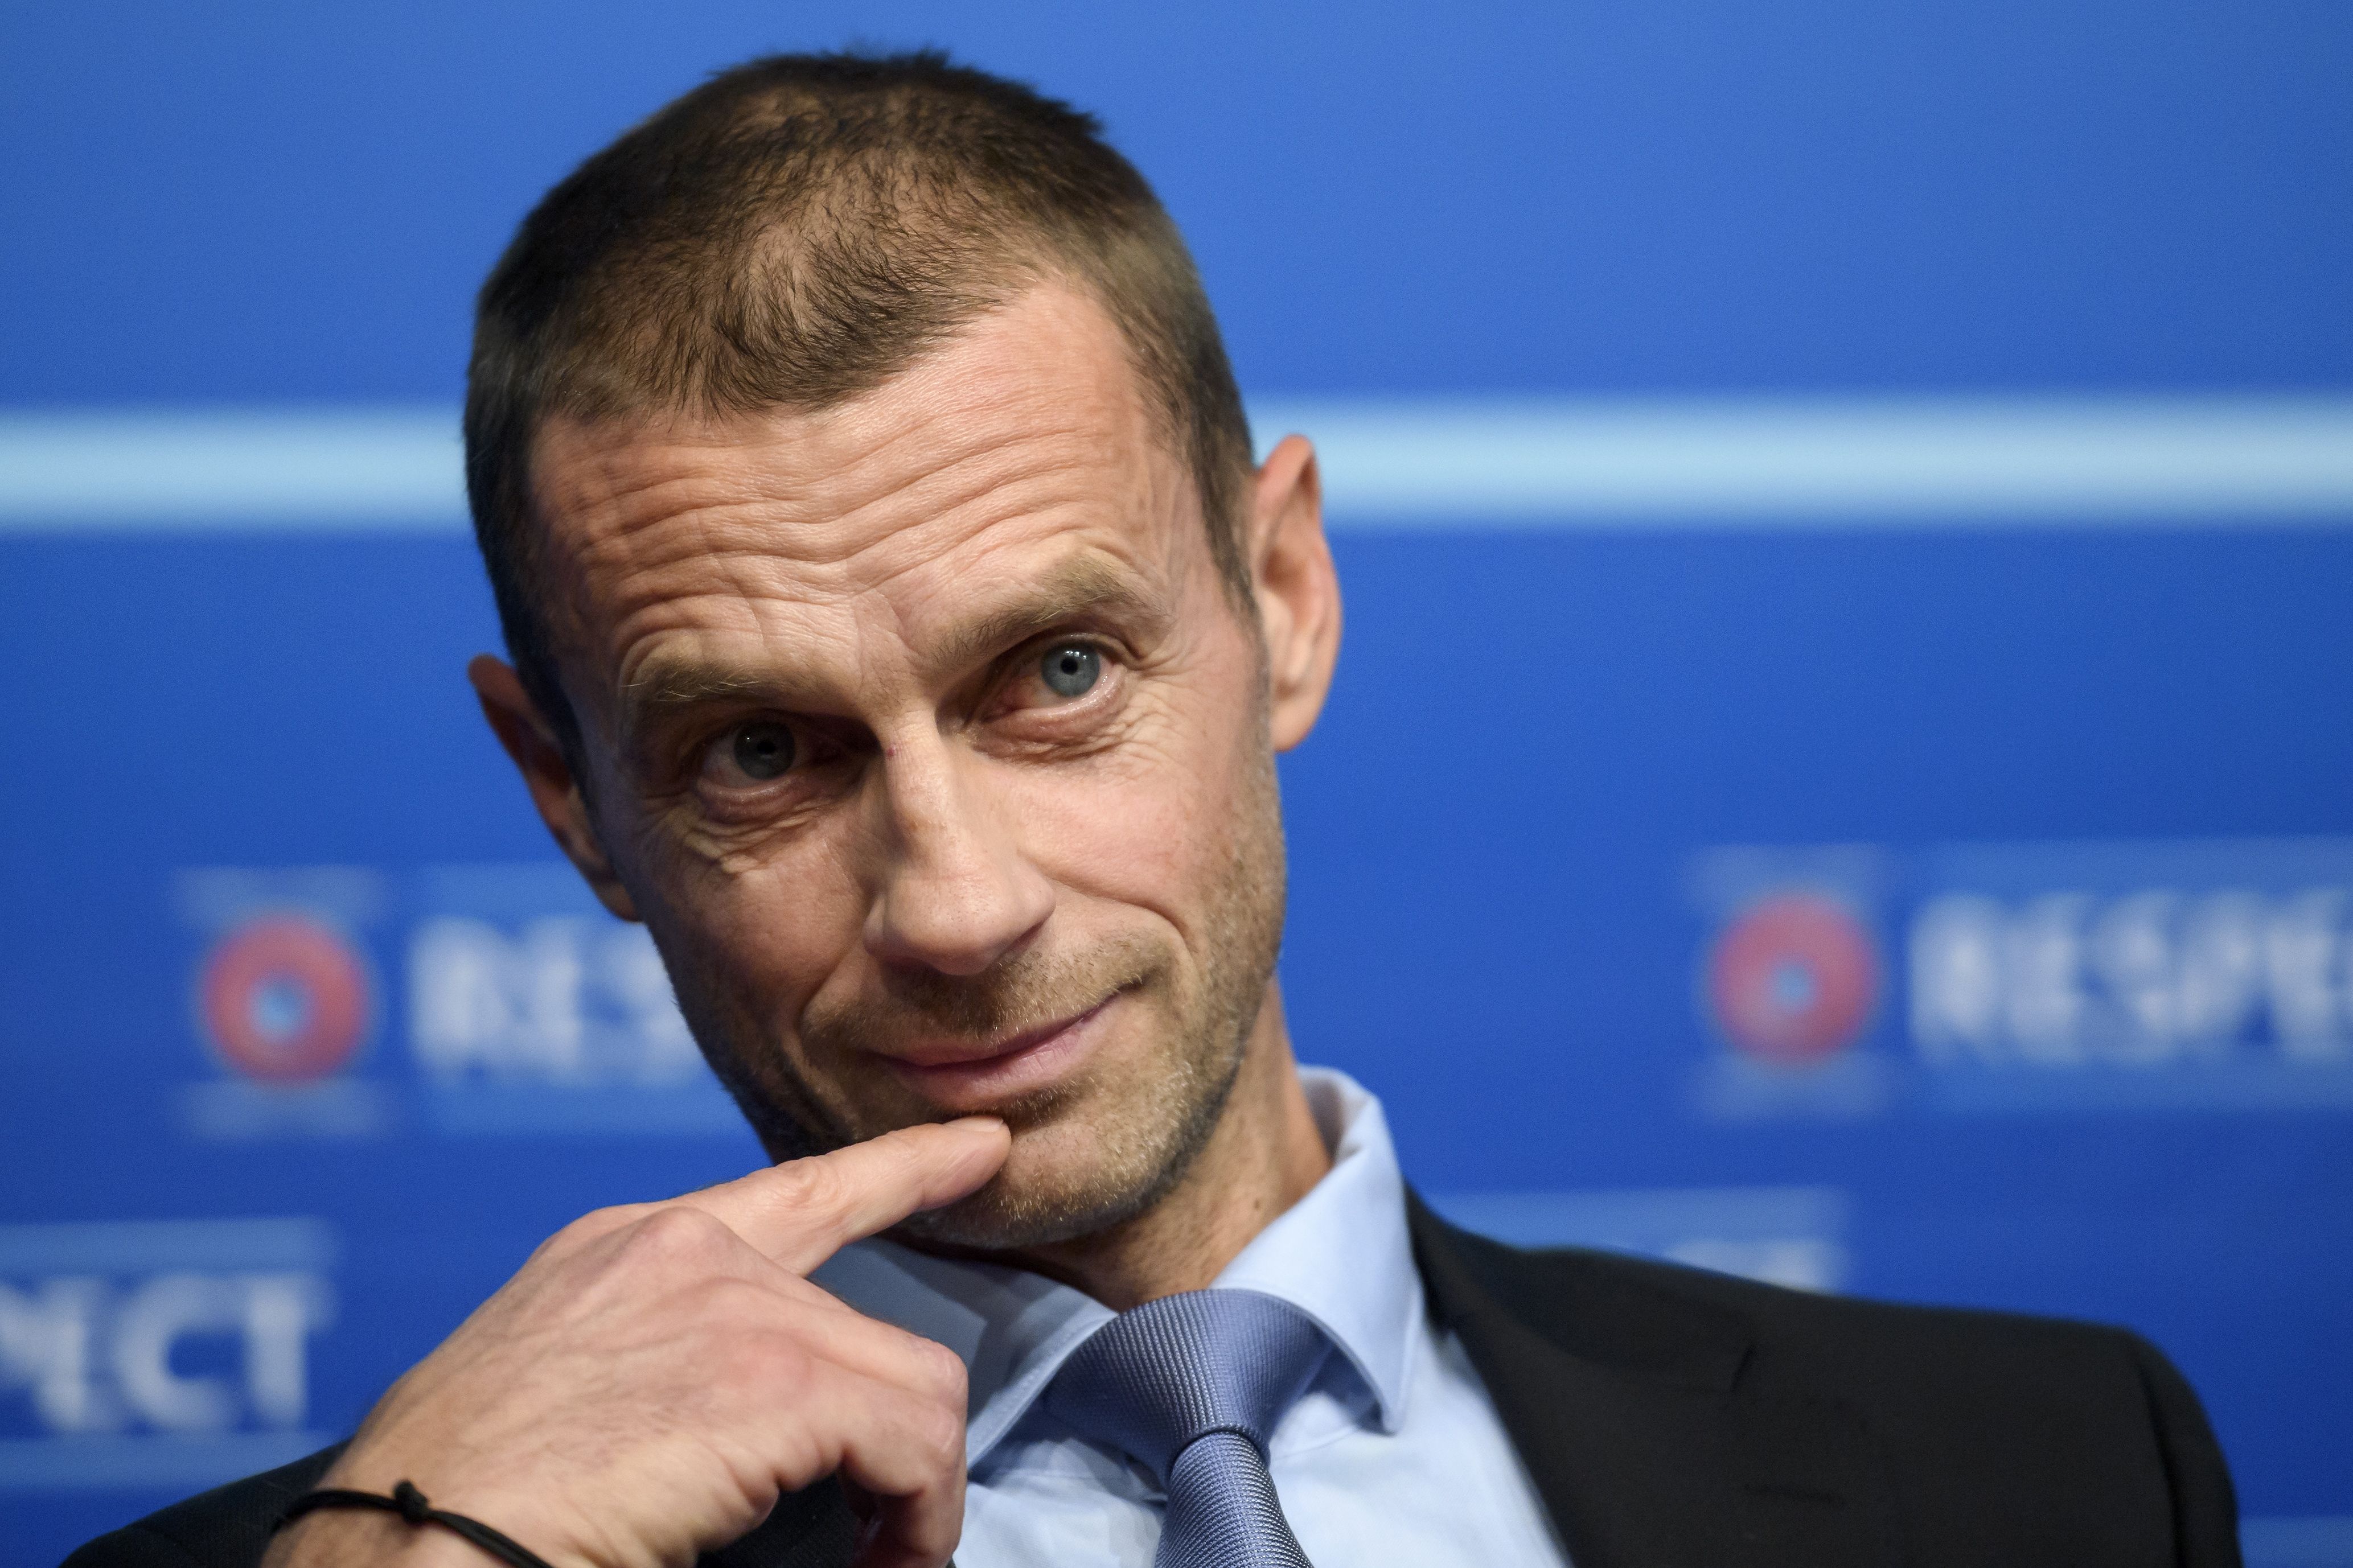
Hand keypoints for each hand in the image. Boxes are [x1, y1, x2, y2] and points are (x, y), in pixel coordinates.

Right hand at [262, 1117, 1012, 1567]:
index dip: (897, 1171)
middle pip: (872, 1325)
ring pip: (911, 1384)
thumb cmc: (451, 1507)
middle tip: (891, 1526)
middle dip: (901, 1429)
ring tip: (882, 1559)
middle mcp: (682, 1252)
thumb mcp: (559, 1397)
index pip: (793, 1195)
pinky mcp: (771, 1380)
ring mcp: (731, 1305)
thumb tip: (738, 1445)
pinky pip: (915, 1440)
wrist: (398, 1550)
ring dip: (910, 1487)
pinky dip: (918, 1518)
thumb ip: (659, 1376)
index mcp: (620, 1252)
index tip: (975, 1149)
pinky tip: (884, 1561)